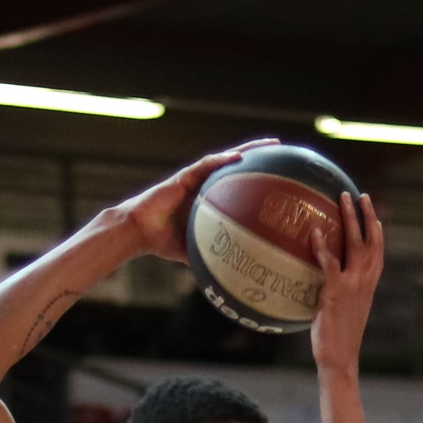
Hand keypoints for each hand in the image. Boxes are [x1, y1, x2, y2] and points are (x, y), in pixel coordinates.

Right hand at [115, 142, 274, 262]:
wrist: (139, 232)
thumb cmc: (163, 241)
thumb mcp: (195, 250)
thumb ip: (214, 257)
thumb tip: (234, 277)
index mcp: (210, 198)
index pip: (238, 184)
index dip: (258, 178)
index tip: (281, 175)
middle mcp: (205, 185)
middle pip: (237, 165)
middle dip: (260, 156)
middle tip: (283, 151)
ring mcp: (195, 178)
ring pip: (226, 159)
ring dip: (248, 150)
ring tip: (270, 145)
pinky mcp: (183, 176)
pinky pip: (205, 165)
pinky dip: (222, 160)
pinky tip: (238, 157)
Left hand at [308, 192, 384, 376]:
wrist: (340, 358)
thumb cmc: (338, 338)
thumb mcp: (345, 309)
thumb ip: (339, 291)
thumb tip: (321, 280)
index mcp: (370, 285)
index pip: (378, 252)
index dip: (377, 231)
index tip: (373, 214)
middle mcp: (366, 281)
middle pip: (371, 240)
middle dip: (367, 215)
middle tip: (360, 195)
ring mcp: (353, 285)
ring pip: (355, 243)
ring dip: (350, 219)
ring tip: (342, 199)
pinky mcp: (336, 291)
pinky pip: (329, 262)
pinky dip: (323, 245)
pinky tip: (315, 232)